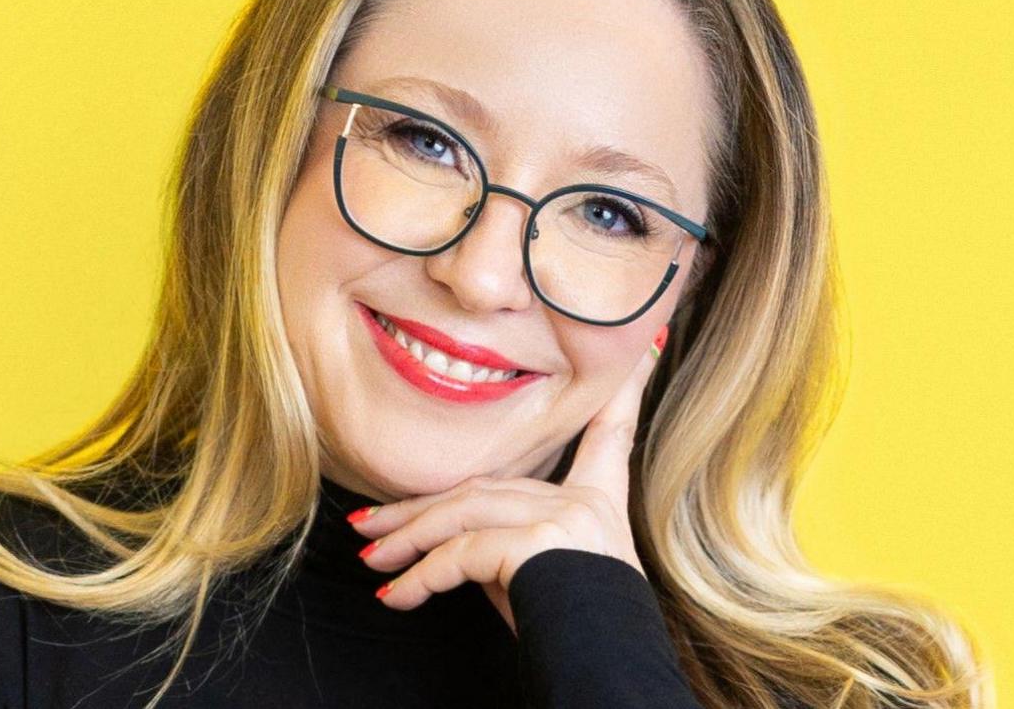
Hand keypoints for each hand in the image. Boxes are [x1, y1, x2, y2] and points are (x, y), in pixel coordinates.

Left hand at [345, 324, 668, 634]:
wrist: (607, 669)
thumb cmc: (577, 635)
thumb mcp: (548, 579)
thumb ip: (512, 543)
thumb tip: (452, 546)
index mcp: (599, 503)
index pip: (611, 432)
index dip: (626, 387)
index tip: (643, 344)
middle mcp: (587, 501)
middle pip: (486, 486)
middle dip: (421, 506)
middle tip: (370, 524)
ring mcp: (567, 516)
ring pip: (465, 513)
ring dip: (408, 540)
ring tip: (372, 559)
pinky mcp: (543, 540)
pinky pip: (463, 554)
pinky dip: (422, 577)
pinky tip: (398, 596)